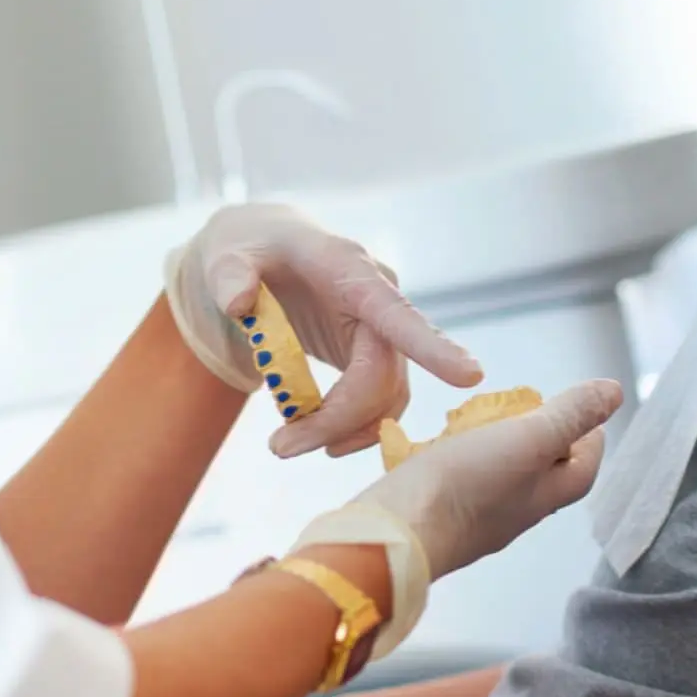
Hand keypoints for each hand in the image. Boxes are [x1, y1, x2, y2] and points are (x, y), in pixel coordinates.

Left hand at [168, 204, 481, 456]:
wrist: (260, 253)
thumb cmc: (247, 248)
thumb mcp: (225, 254)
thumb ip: (230, 275)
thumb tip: (238, 304)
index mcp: (347, 268)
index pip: (395, 311)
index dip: (431, 346)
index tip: (471, 376)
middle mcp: (377, 298)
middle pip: (383, 374)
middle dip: (340, 419)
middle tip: (280, 447)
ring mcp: (380, 329)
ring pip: (387, 396)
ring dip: (345, 431)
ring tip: (285, 445)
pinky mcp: (373, 354)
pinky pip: (379, 402)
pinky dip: (351, 427)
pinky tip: (317, 437)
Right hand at [349, 379, 621, 579]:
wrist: (397, 533)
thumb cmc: (465, 486)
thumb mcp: (528, 439)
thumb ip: (570, 415)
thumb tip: (614, 392)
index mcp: (545, 496)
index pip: (584, 468)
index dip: (590, 435)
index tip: (584, 408)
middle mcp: (516, 513)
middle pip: (545, 474)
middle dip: (545, 438)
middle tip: (533, 406)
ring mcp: (478, 518)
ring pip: (504, 479)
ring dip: (501, 446)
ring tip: (486, 417)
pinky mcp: (442, 514)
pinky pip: (464, 483)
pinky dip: (462, 458)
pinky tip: (444, 443)